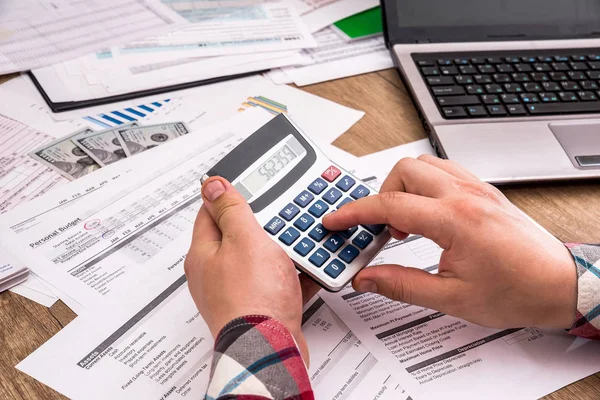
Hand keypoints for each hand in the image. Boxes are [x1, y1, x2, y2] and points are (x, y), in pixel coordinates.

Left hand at [184, 177, 318, 362]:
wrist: (271, 348)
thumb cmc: (254, 299)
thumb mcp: (244, 240)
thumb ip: (231, 210)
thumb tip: (212, 185)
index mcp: (204, 253)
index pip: (209, 212)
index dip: (228, 196)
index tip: (245, 187)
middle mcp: (214, 274)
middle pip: (235, 237)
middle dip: (259, 224)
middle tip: (277, 215)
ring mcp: (235, 292)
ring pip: (258, 260)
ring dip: (278, 251)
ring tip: (296, 242)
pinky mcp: (256, 308)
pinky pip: (273, 284)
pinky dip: (289, 276)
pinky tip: (306, 270)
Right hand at [323, 155, 576, 328]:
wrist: (559, 285)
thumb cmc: (517, 291)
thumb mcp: (451, 298)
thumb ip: (401, 285)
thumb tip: (368, 278)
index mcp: (455, 220)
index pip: (389, 204)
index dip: (354, 212)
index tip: (336, 220)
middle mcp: (465, 195)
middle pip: (404, 171)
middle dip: (381, 196)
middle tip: (381, 228)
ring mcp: (477, 189)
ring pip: (424, 164)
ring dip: (404, 187)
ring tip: (404, 222)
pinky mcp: (484, 191)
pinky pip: (445, 171)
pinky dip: (426, 185)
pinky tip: (427, 213)